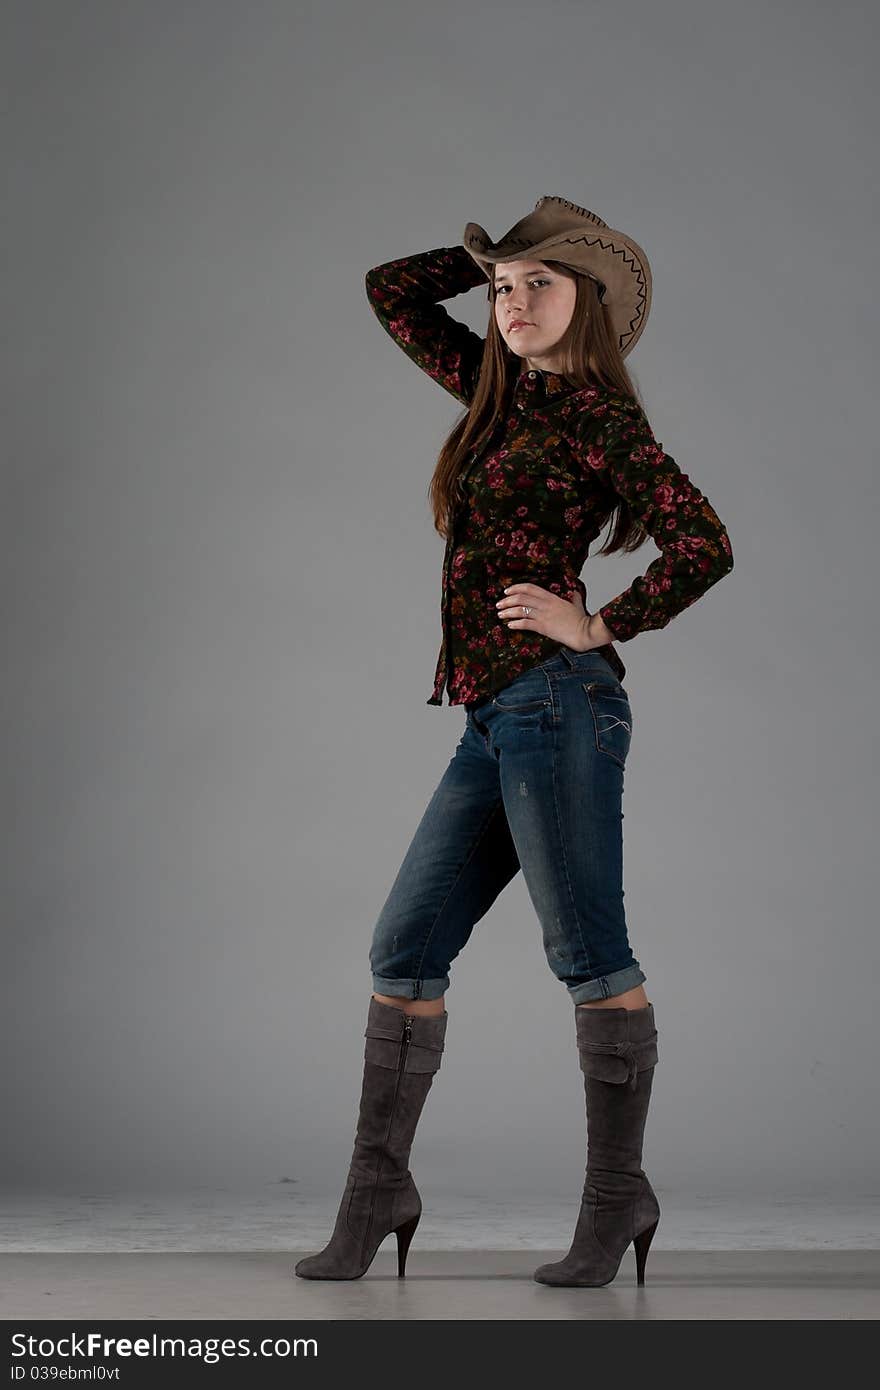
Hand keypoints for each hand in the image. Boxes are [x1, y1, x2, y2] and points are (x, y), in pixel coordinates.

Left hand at [495, 584, 609, 650]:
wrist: (585, 631)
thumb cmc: (582, 620)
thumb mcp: (577, 603)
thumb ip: (573, 597)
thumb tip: (574, 592)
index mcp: (552, 597)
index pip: (530, 588)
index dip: (516, 588)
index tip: (507, 590)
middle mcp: (546, 604)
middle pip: (521, 598)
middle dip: (507, 600)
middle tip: (499, 604)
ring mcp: (544, 616)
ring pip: (520, 610)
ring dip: (508, 612)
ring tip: (500, 614)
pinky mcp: (544, 627)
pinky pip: (525, 624)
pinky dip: (515, 624)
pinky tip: (509, 625)